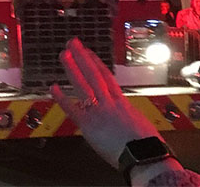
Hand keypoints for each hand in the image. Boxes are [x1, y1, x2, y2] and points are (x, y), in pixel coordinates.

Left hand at [51, 38, 160, 167]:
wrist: (145, 156)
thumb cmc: (147, 146)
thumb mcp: (139, 125)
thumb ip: (127, 118)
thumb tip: (124, 118)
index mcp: (122, 103)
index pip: (107, 77)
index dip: (96, 63)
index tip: (88, 52)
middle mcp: (109, 103)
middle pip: (93, 75)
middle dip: (82, 57)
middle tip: (72, 43)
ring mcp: (98, 112)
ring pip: (83, 85)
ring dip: (72, 68)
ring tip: (64, 55)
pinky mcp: (89, 125)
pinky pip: (72, 109)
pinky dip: (62, 98)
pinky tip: (52, 87)